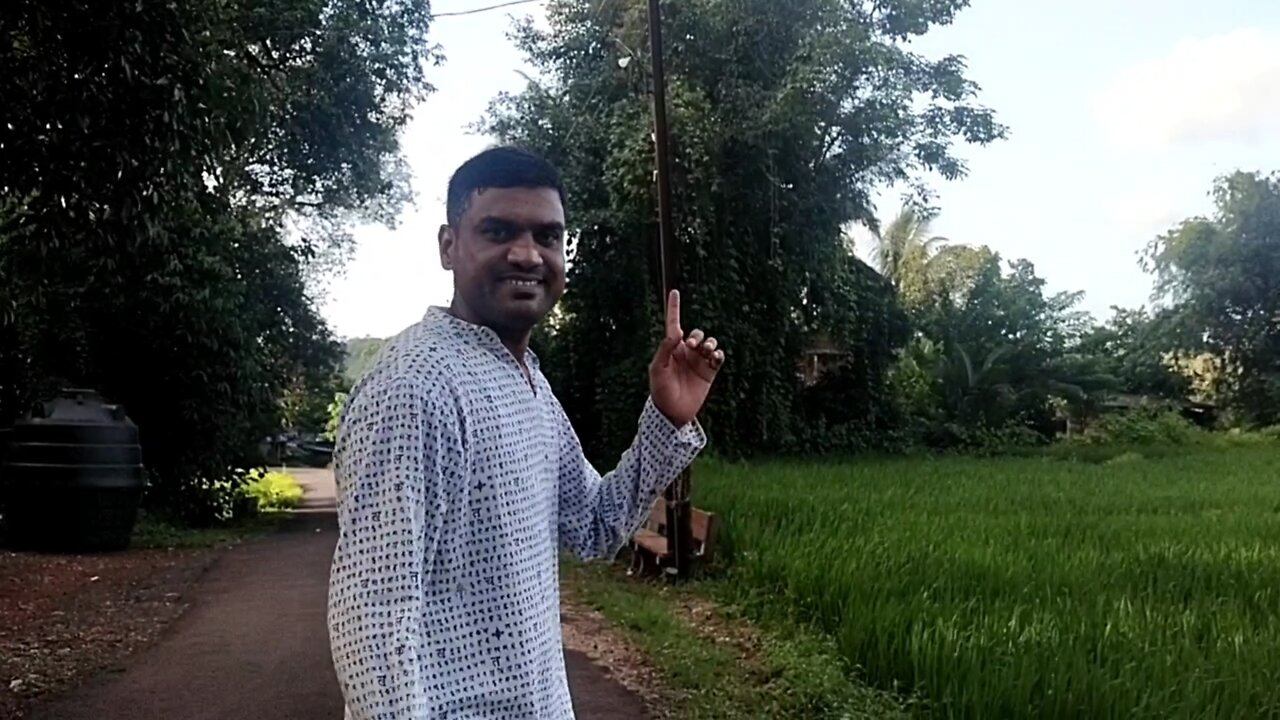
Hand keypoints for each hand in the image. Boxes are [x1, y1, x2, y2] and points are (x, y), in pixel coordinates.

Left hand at [649, 289, 725, 426]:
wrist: (673, 412)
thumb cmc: (660, 391)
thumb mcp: (657, 369)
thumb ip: (665, 349)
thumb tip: (677, 331)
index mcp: (671, 349)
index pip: (673, 324)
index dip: (674, 308)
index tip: (674, 291)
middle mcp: (686, 352)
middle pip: (696, 333)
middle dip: (697, 336)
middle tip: (693, 346)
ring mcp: (698, 362)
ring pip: (710, 343)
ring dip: (709, 344)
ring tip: (706, 351)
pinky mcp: (709, 372)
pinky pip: (718, 357)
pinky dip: (718, 354)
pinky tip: (715, 357)